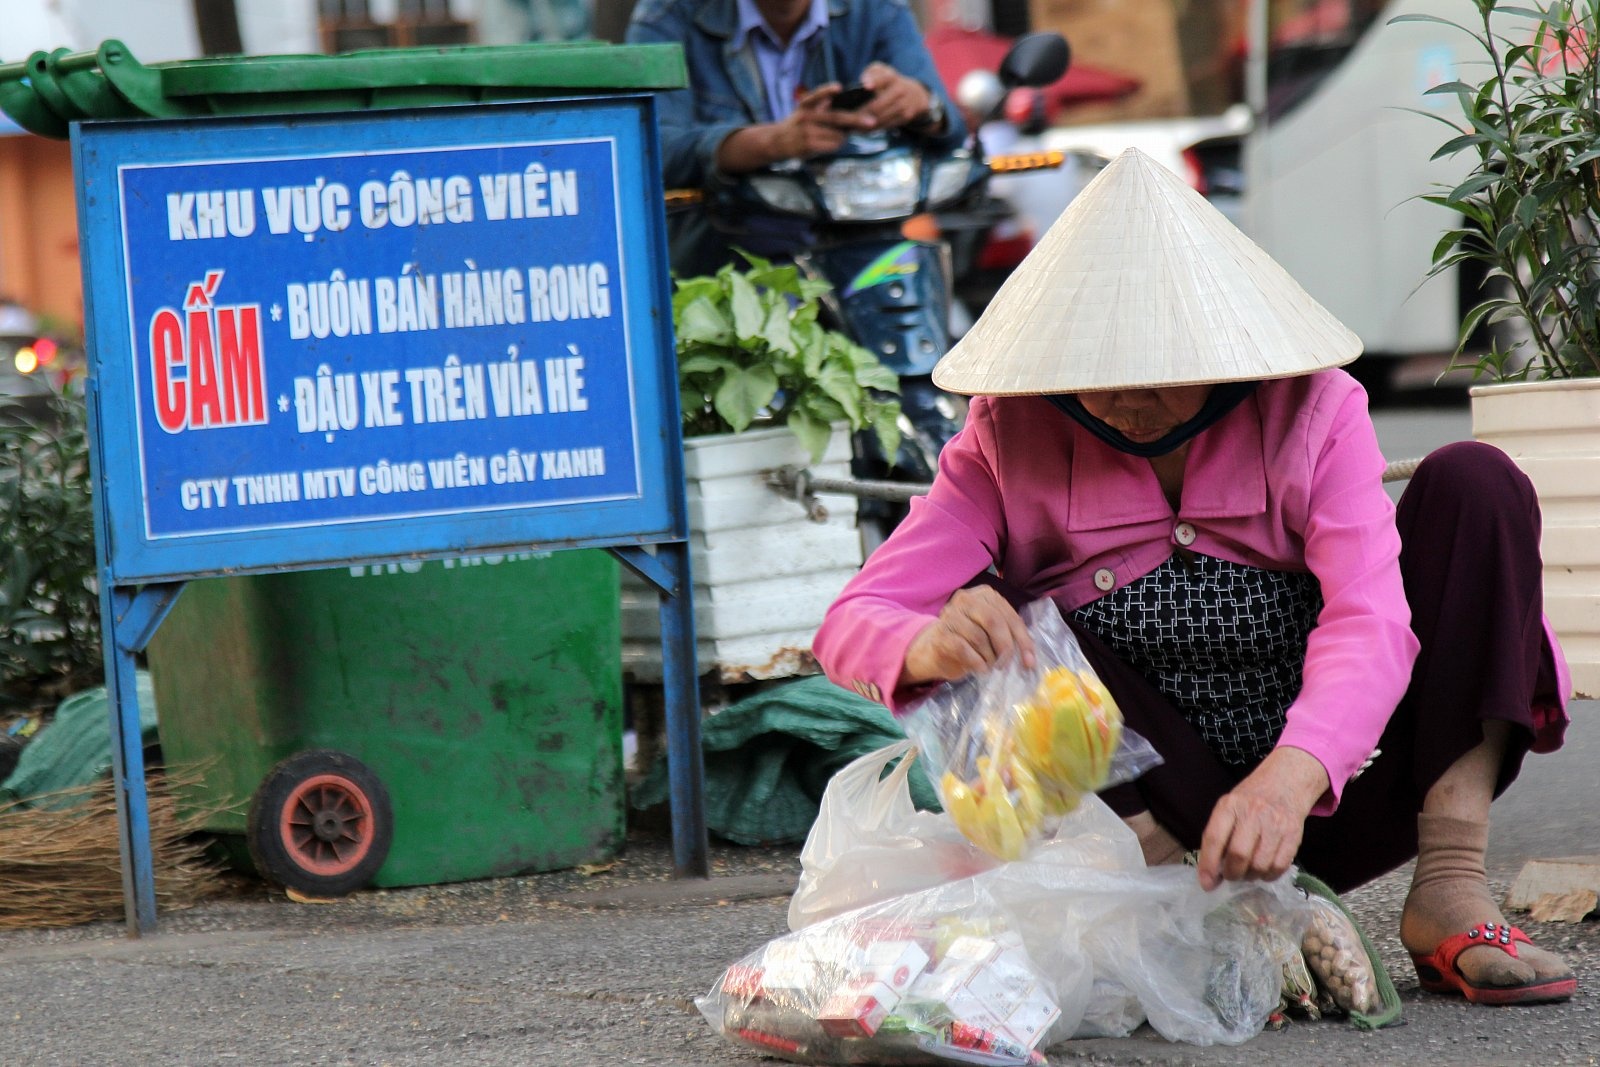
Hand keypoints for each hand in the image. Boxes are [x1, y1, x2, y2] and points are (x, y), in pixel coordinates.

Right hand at [713, 83, 874, 173]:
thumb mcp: (806, 110)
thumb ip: (824, 106)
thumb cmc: (799, 124)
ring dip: (843, 136)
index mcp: (805, 104)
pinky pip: (832, 145)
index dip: (827, 91)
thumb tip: (849, 109)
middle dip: (856, 120)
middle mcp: (805, 117)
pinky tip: (829, 142)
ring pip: (837, 135)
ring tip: (836, 135)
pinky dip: (836, 144)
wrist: (777, 141)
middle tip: (872, 122)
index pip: (817, 95)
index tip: (839, 87)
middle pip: (836, 118)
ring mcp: (807, 132)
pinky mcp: (809, 146)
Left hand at [858, 62, 936, 129]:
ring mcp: (904, 104)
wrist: (915, 95)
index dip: (874, 81)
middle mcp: (900, 90)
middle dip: (863, 112)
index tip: (866, 86)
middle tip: (849, 117)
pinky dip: (874, 129)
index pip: (883, 78)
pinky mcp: (906, 117)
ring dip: (866, 123)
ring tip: (852, 126)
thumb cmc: (890, 82)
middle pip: (878, 105)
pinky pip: (887, 125)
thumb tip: (863, 82)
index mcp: (892, 77)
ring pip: (881, 117)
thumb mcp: (882, 71)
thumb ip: (871, 73)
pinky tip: (862, 130)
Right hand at [901, 586, 1035, 686]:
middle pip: (994, 621)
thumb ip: (1008, 635)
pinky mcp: (940, 634)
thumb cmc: (969, 642)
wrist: (934, 651)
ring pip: (979, 637)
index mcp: (984, 595)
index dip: (1022, 639)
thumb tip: (1029, 657)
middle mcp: (966, 599)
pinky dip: (976, 662)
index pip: (1008, 615)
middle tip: (1006, 665)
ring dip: (989, 658)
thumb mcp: (992, 634)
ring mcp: (950, 615)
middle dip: (1005, 647)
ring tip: (990, 666)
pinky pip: (963, 648)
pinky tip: (980, 669)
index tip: (1029, 662)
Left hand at [1196, 746, 1329, 890]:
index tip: (1206, 883)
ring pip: (1260, 865)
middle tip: (1231, 876)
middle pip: (1239, 855)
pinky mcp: (1293, 835)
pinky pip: (1279, 867)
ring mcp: (1275, 824)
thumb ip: (1218, 835)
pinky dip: (1269, 875)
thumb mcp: (1228, 807)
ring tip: (1248, 871)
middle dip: (1232, 873)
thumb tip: (1210, 873)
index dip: (1208, 865)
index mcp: (1229, 805)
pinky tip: (1264, 870)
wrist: (1286, 783)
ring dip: (1251, 876)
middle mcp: (1252, 813)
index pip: (1214, 838)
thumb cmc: (1250, 800)